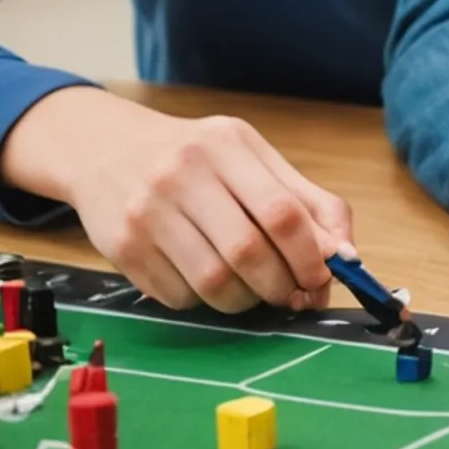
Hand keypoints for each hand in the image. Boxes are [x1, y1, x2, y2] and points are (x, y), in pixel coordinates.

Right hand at [0, 87, 353, 313]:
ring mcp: (146, 214)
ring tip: (252, 290)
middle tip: (291, 294)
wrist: (103, 149)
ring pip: (212, 283)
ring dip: (245, 301)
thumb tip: (346, 255)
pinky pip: (177, 297)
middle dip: (280, 285)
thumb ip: (305, 200)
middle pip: (248, 253)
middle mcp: (181, 177)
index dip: (310, 256)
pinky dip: (203, 302)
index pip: (281, 212)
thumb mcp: (251, 157)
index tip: (322, 278)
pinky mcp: (122, 249)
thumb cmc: (194, 156)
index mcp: (225, 147)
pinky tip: (206, 282)